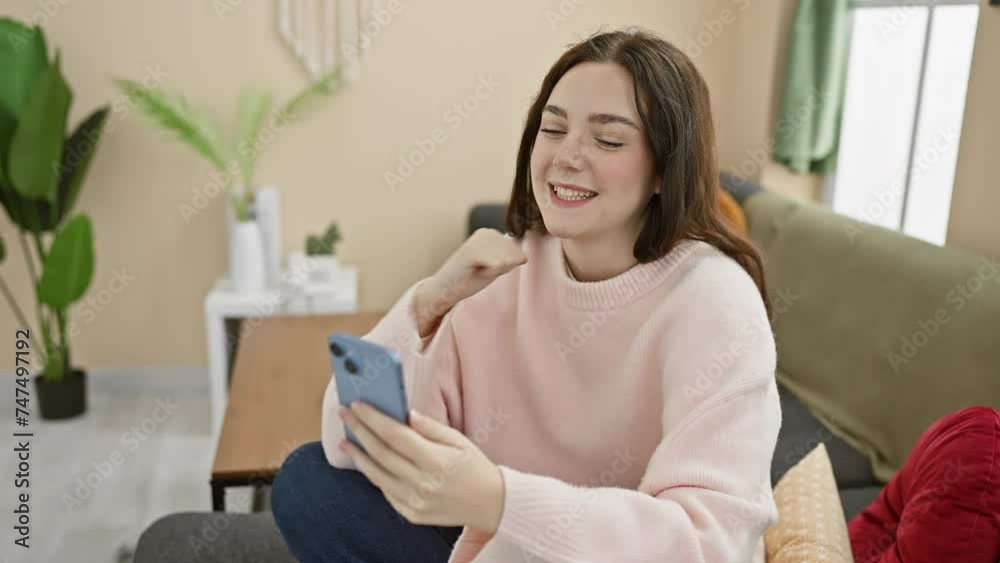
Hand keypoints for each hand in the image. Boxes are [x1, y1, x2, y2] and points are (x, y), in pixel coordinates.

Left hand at [338, 402, 505, 532]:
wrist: (490, 503)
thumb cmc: (474, 466)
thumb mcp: (458, 440)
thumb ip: (429, 427)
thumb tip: (403, 413)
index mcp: (436, 461)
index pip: (395, 435)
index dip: (373, 418)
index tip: (357, 404)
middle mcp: (423, 483)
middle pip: (381, 453)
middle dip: (360, 430)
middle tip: (345, 414)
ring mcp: (415, 502)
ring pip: (377, 475)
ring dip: (358, 456)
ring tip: (346, 440)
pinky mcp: (412, 514)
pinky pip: (386, 491)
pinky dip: (374, 474)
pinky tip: (366, 461)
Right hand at [414, 229, 526, 334]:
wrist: (446, 288)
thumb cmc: (471, 278)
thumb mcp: (497, 267)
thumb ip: (511, 260)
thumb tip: (525, 257)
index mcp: (492, 234)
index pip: (518, 253)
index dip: (506, 268)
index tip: (487, 269)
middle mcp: (486, 232)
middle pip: (513, 257)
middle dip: (501, 269)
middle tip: (480, 271)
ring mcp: (478, 239)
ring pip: (506, 261)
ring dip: (494, 272)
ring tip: (477, 270)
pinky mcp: (472, 250)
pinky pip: (497, 265)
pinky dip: (489, 273)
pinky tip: (474, 271)